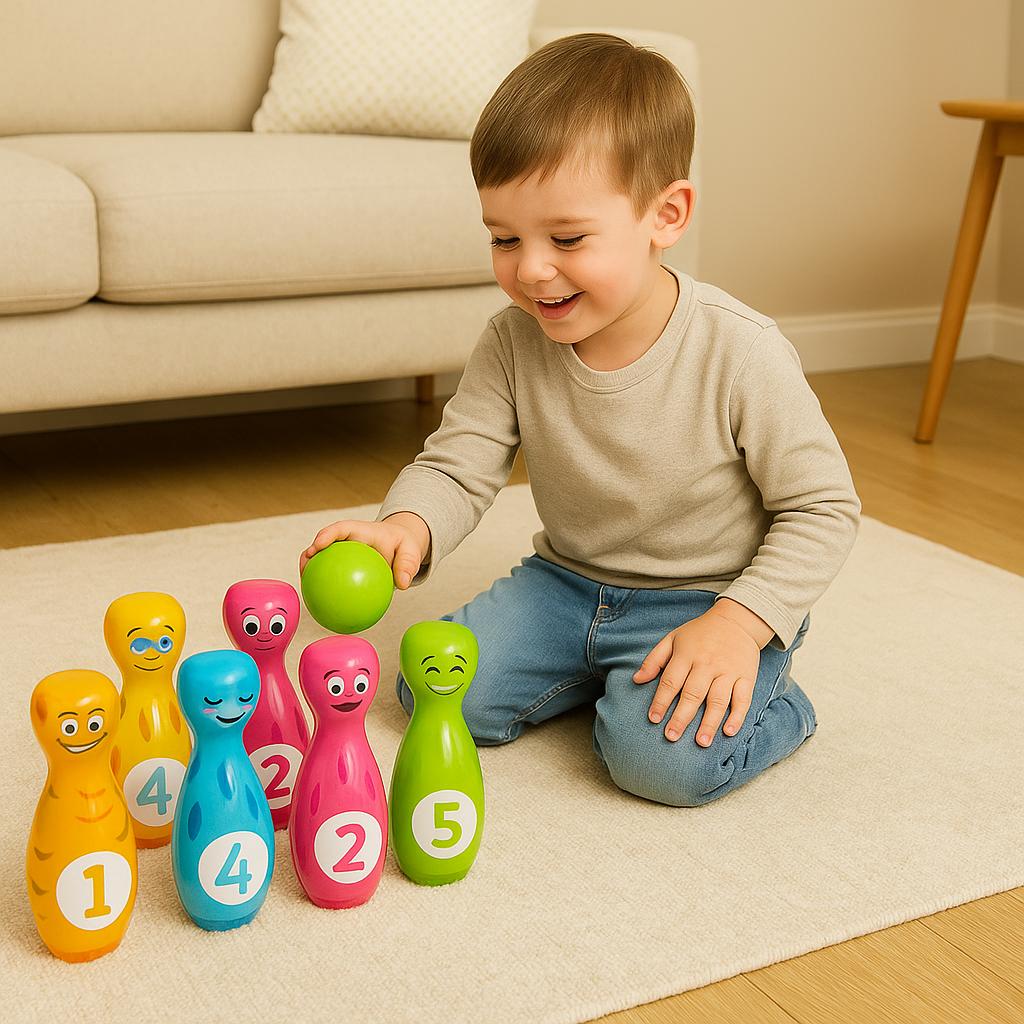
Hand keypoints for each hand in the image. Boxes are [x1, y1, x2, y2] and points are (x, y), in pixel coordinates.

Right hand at [299, 512, 430, 589]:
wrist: (401, 546)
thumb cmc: (403, 545)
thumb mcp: (411, 550)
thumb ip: (408, 564)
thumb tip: (402, 584)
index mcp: (361, 531)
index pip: (341, 528)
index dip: (327, 534)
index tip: (318, 544)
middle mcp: (347, 541)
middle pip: (323, 544)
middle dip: (309, 554)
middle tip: (303, 569)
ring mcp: (343, 554)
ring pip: (322, 561)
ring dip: (310, 573)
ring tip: (306, 591)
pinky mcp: (343, 567)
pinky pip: (333, 578)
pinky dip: (327, 590)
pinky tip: (325, 608)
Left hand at [632, 599, 772, 746]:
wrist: (737, 620)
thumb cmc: (700, 633)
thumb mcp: (673, 639)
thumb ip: (654, 660)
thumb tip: (637, 680)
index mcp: (686, 654)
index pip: (671, 681)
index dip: (661, 701)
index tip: (654, 718)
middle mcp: (707, 664)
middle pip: (692, 694)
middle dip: (681, 717)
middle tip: (672, 736)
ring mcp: (728, 671)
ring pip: (717, 700)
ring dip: (709, 723)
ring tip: (701, 743)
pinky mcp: (746, 676)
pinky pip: (743, 699)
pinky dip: (737, 716)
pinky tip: (728, 731)